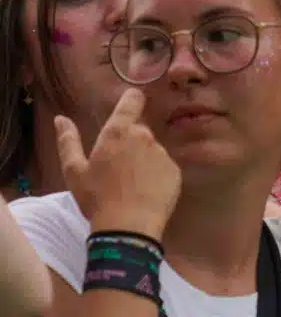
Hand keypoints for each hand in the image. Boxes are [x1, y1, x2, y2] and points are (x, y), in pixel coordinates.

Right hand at [56, 89, 180, 239]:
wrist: (128, 226)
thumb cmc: (96, 198)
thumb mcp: (73, 171)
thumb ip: (68, 141)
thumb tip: (61, 118)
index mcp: (118, 132)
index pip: (132, 100)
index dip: (131, 99)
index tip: (129, 104)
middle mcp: (144, 136)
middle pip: (138, 130)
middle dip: (129, 141)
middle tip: (116, 166)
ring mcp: (162, 153)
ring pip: (151, 150)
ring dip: (141, 159)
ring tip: (128, 184)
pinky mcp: (174, 170)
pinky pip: (163, 167)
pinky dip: (154, 175)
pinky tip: (143, 192)